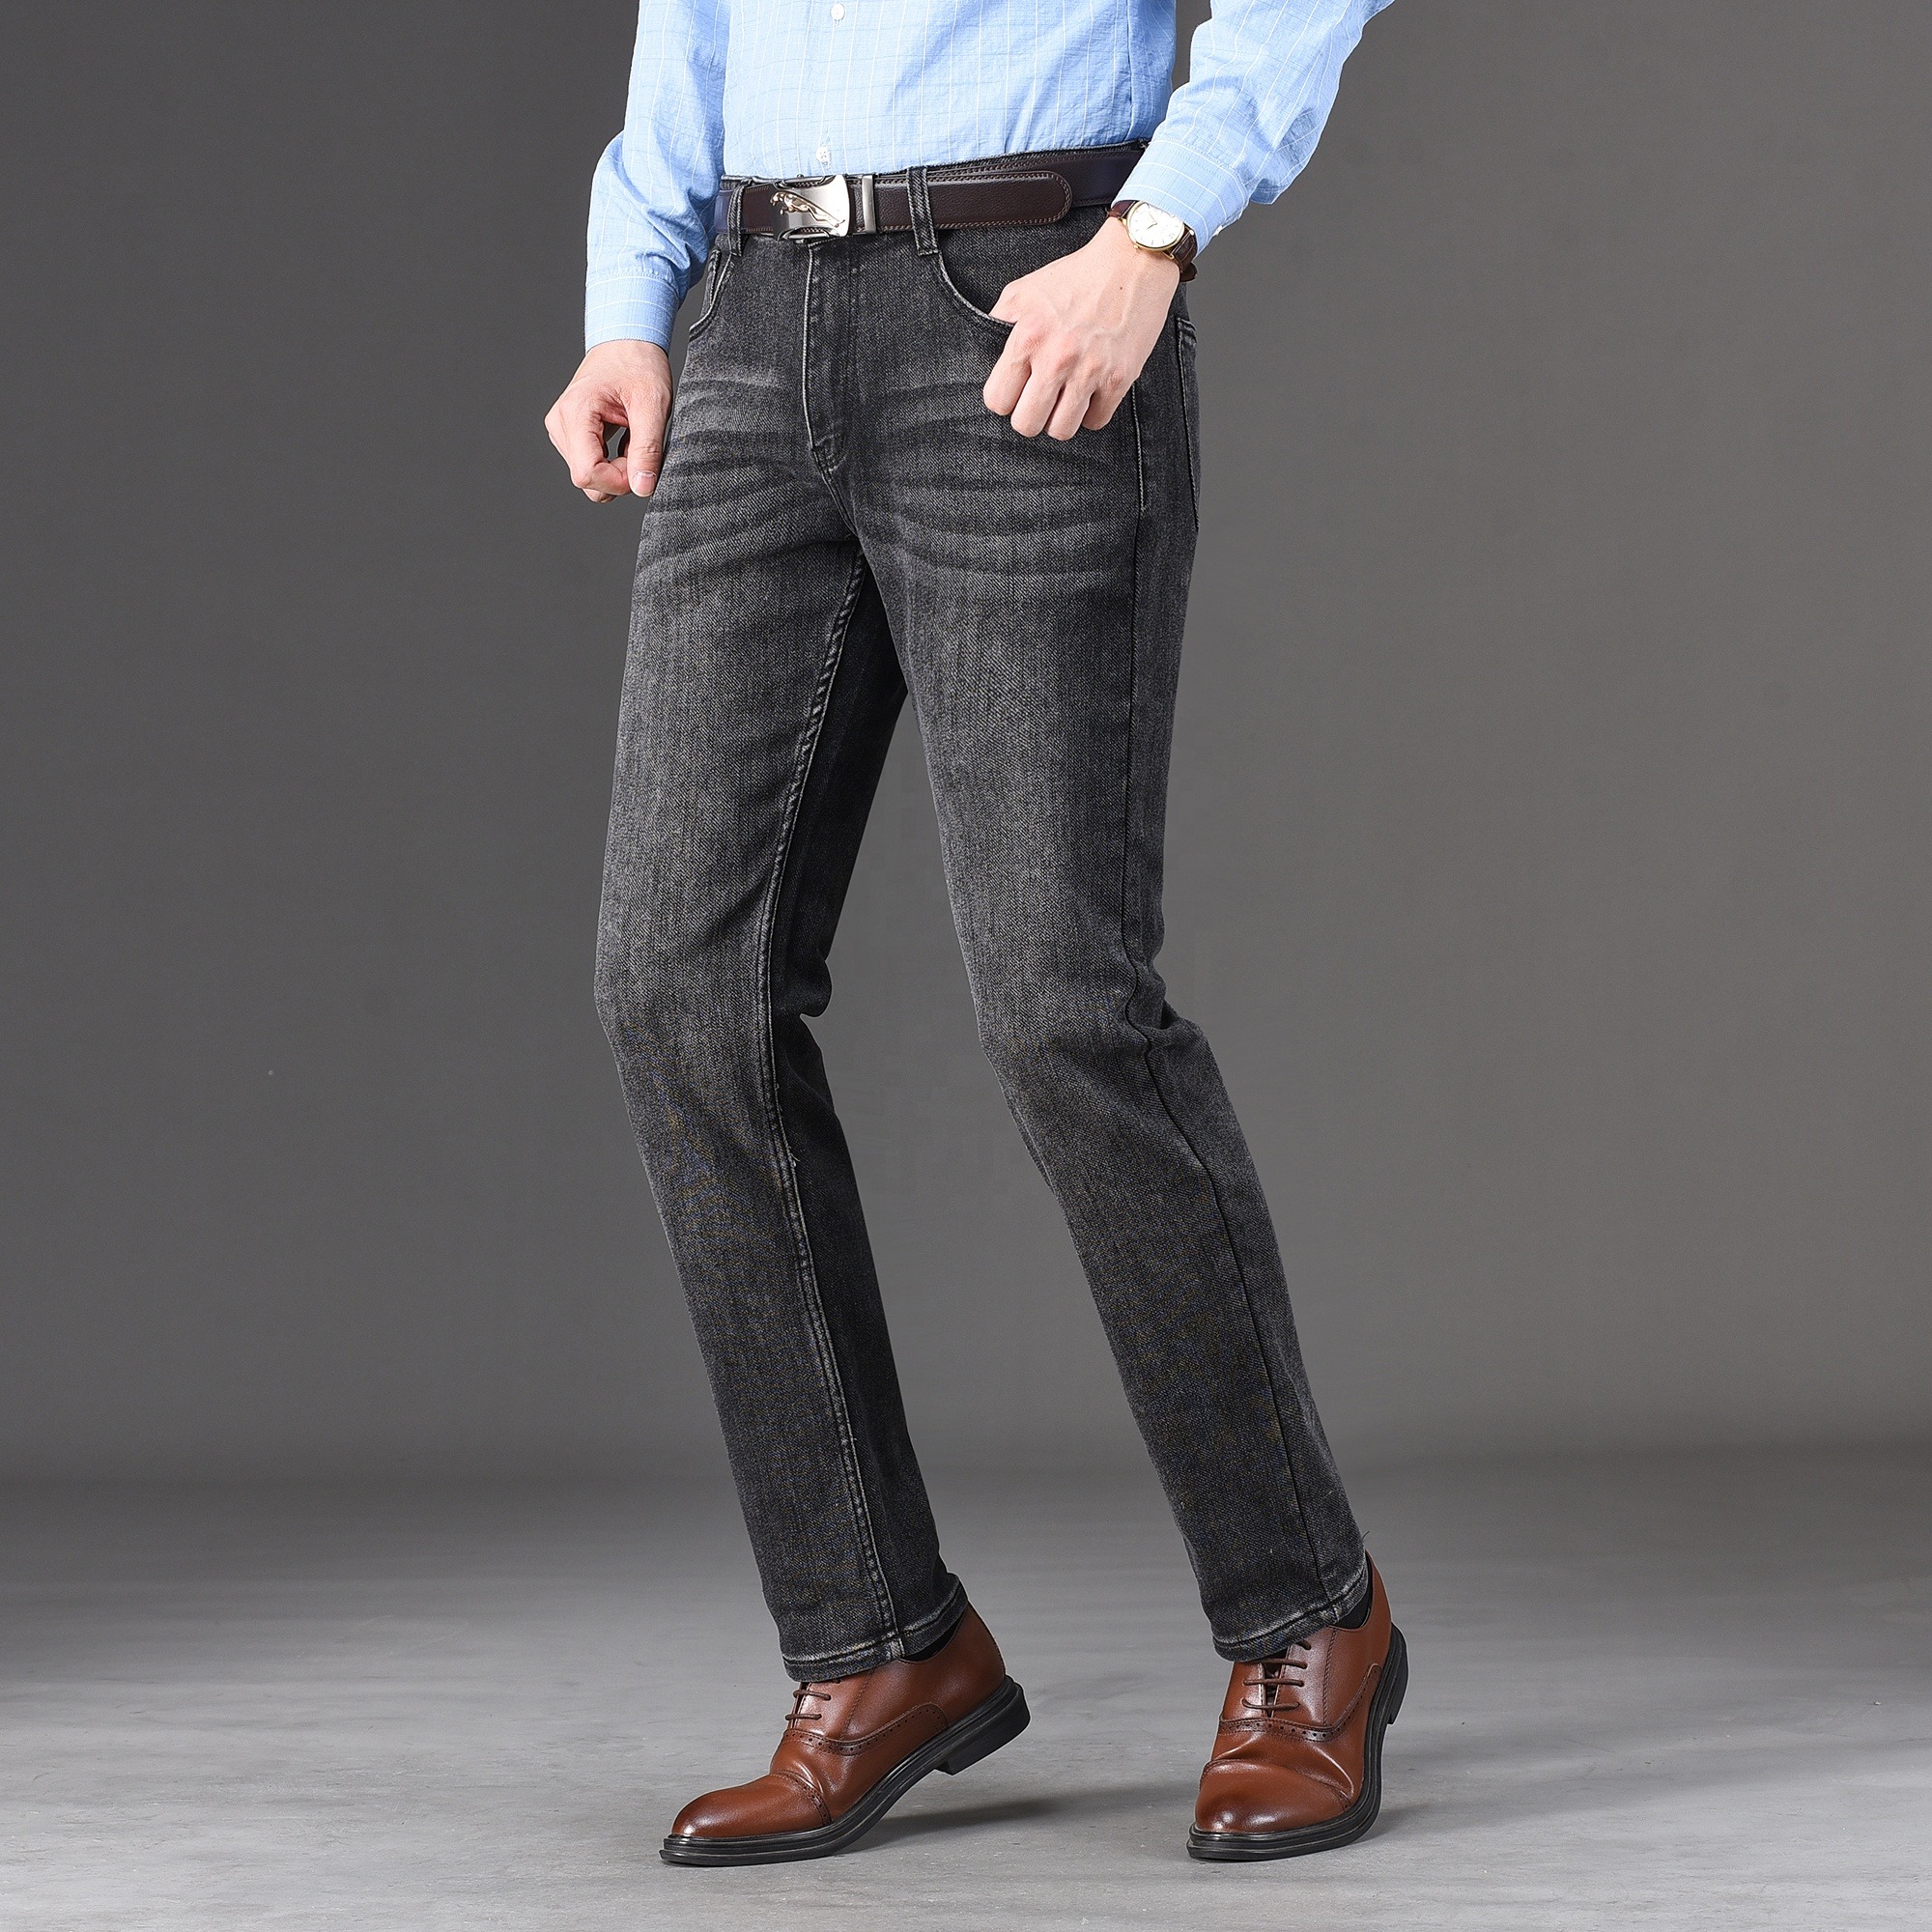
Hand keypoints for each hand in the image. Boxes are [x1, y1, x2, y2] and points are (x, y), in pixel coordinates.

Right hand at [545, 340, 673, 501]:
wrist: (627, 342)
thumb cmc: (639, 364)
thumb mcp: (652, 405)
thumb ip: (648, 448)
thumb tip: (642, 488)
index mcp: (575, 412)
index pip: (586, 473)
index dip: (618, 481)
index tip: (641, 465)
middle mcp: (560, 422)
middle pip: (585, 479)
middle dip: (618, 477)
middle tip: (640, 449)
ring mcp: (561, 429)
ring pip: (588, 476)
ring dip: (616, 469)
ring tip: (632, 438)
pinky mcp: (568, 434)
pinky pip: (589, 465)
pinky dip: (611, 462)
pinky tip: (623, 440)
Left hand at [983, 216, 1181, 440]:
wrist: (1131, 262)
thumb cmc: (1076, 276)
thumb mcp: (1023, 291)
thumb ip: (1000, 324)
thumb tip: (987, 357)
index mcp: (1027, 337)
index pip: (998, 400)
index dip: (1005, 399)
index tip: (1016, 391)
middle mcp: (1056, 358)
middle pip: (1027, 424)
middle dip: (1030, 417)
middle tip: (1040, 401)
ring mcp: (1090, 371)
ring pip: (1061, 430)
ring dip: (1060, 419)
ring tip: (1065, 400)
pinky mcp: (1119, 378)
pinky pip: (1096, 421)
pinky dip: (1092, 412)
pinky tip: (1091, 393)